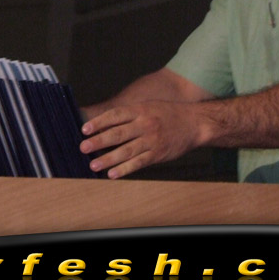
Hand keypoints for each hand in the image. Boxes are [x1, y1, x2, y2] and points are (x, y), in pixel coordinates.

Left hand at [80, 101, 202, 178]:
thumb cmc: (168, 113)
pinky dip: (124, 169)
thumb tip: (105, 122)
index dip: (99, 122)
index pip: (115, 115)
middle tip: (83, 147)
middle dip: (98, 141)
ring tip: (93, 165)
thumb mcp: (148, 105)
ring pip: (126, 151)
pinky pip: (139, 163)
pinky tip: (112, 174)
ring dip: (108, 159)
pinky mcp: (158, 154)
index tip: (84, 129)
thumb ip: (129, 113)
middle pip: (118, 134)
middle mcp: (145, 124)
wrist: (195, 123)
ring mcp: (152, 140)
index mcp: (140, 110)